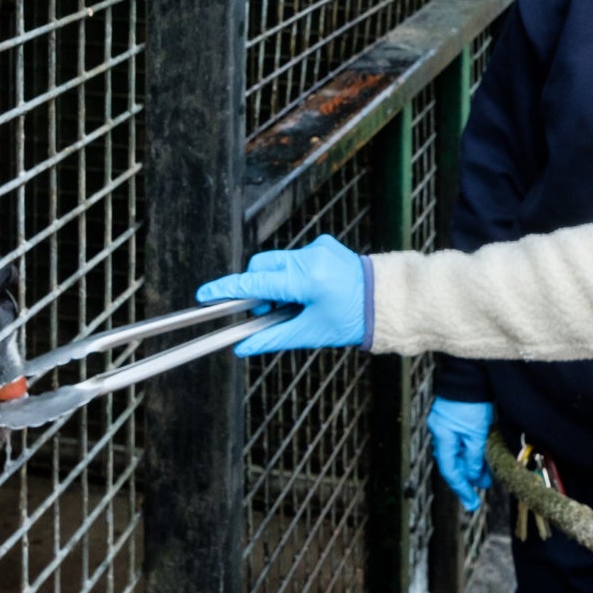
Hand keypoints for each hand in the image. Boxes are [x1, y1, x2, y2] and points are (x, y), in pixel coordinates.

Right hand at [195, 234, 366, 355]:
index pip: (254, 283)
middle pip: (261, 266)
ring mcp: (318, 247)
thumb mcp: (310, 333)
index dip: (226, 290)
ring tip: (291, 306)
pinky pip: (294, 258)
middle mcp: (310, 256)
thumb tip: (242, 347)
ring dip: (274, 282)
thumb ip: (271, 338)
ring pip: (276, 262)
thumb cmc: (353, 320)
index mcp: (306, 278)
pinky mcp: (324, 245)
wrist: (387, 301)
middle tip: (264, 312)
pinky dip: (290, 275)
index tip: (204, 296)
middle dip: (254, 288)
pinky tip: (306, 292)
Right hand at [427, 397, 492, 510]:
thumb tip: (473, 477)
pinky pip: (458, 444)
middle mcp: (440, 433)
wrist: (471, 375)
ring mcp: (444, 425)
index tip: (472, 504)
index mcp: (443, 437)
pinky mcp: (452, 420)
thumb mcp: (477, 433)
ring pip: (456, 454)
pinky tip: (478, 460)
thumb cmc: (473, 401)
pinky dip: (468, 454)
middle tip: (477, 495)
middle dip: (466, 480)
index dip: (461, 489)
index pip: (450, 470)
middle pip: (451, 463)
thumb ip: (474, 457)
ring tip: (484, 478)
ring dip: (469, 467)